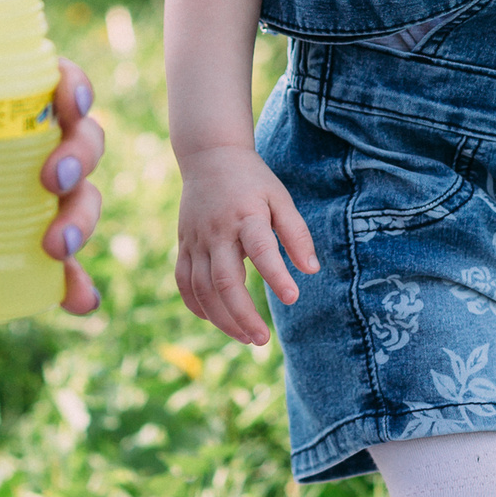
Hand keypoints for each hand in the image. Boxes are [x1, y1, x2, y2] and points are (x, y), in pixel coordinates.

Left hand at [0, 59, 108, 316]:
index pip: (49, 86)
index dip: (73, 87)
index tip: (73, 103)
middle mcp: (23, 154)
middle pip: (80, 141)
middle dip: (80, 156)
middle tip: (54, 179)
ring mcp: (27, 205)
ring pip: (81, 200)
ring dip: (82, 219)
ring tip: (54, 246)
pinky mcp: (21, 253)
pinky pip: (62, 267)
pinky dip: (76, 283)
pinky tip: (80, 298)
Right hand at [174, 141, 316, 345]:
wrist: (209, 156)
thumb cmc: (252, 181)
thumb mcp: (279, 198)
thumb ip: (296, 233)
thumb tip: (311, 270)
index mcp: (246, 216)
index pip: (261, 249)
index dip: (276, 275)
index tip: (293, 297)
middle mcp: (217, 231)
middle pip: (224, 281)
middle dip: (243, 315)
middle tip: (262, 340)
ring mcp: (196, 239)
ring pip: (202, 289)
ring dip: (222, 319)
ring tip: (246, 337)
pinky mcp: (184, 245)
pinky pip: (184, 282)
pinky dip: (196, 305)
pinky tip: (215, 319)